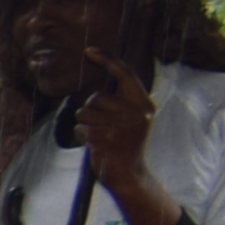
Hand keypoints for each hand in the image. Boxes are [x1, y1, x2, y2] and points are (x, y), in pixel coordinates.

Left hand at [84, 48, 176, 224]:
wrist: (129, 174)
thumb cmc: (123, 143)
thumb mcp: (129, 119)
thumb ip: (118, 102)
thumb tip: (96, 89)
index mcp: (143, 105)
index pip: (125, 75)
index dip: (107, 60)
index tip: (89, 50)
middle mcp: (136, 113)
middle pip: (96, 98)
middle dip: (89, 110)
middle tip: (101, 126)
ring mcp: (121, 127)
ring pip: (85, 112)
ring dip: (85, 124)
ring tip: (100, 136)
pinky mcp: (106, 140)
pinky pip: (81, 129)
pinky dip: (82, 136)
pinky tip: (95, 145)